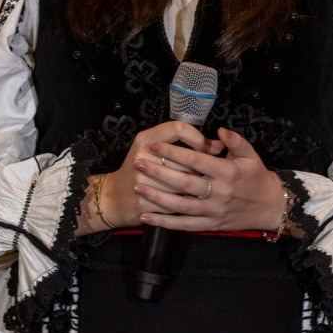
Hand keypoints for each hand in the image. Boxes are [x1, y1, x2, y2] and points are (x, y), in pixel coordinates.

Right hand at [78, 120, 221, 233]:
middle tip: (210, 173)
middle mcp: (142, 156)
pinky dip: (187, 203)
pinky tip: (191, 202)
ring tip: (201, 189)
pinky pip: (176, 202)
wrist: (114, 198)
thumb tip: (218, 145)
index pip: (178, 128)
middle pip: (186, 158)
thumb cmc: (140, 171)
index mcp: (145, 139)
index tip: (204, 149)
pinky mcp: (144, 201)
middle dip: (202, 167)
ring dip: (197, 188)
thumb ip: (182, 142)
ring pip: (184, 182)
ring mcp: (141, 180)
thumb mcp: (152, 148)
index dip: (197, 138)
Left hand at [134, 126, 286, 233]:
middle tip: (138, 163)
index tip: (154, 145)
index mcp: (227, 172)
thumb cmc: (257, 177)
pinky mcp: (210, 225)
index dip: (173, 152)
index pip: (195, 161)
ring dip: (157, 198)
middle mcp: (219, 192)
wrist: (269, 207)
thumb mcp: (251, 156)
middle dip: (159, 172)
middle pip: (184, 182)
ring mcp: (213, 211)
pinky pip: (184, 225)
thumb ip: (236, 141)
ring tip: (138, 188)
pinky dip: (165, 223)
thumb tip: (219, 130)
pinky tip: (147, 218)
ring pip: (181, 205)